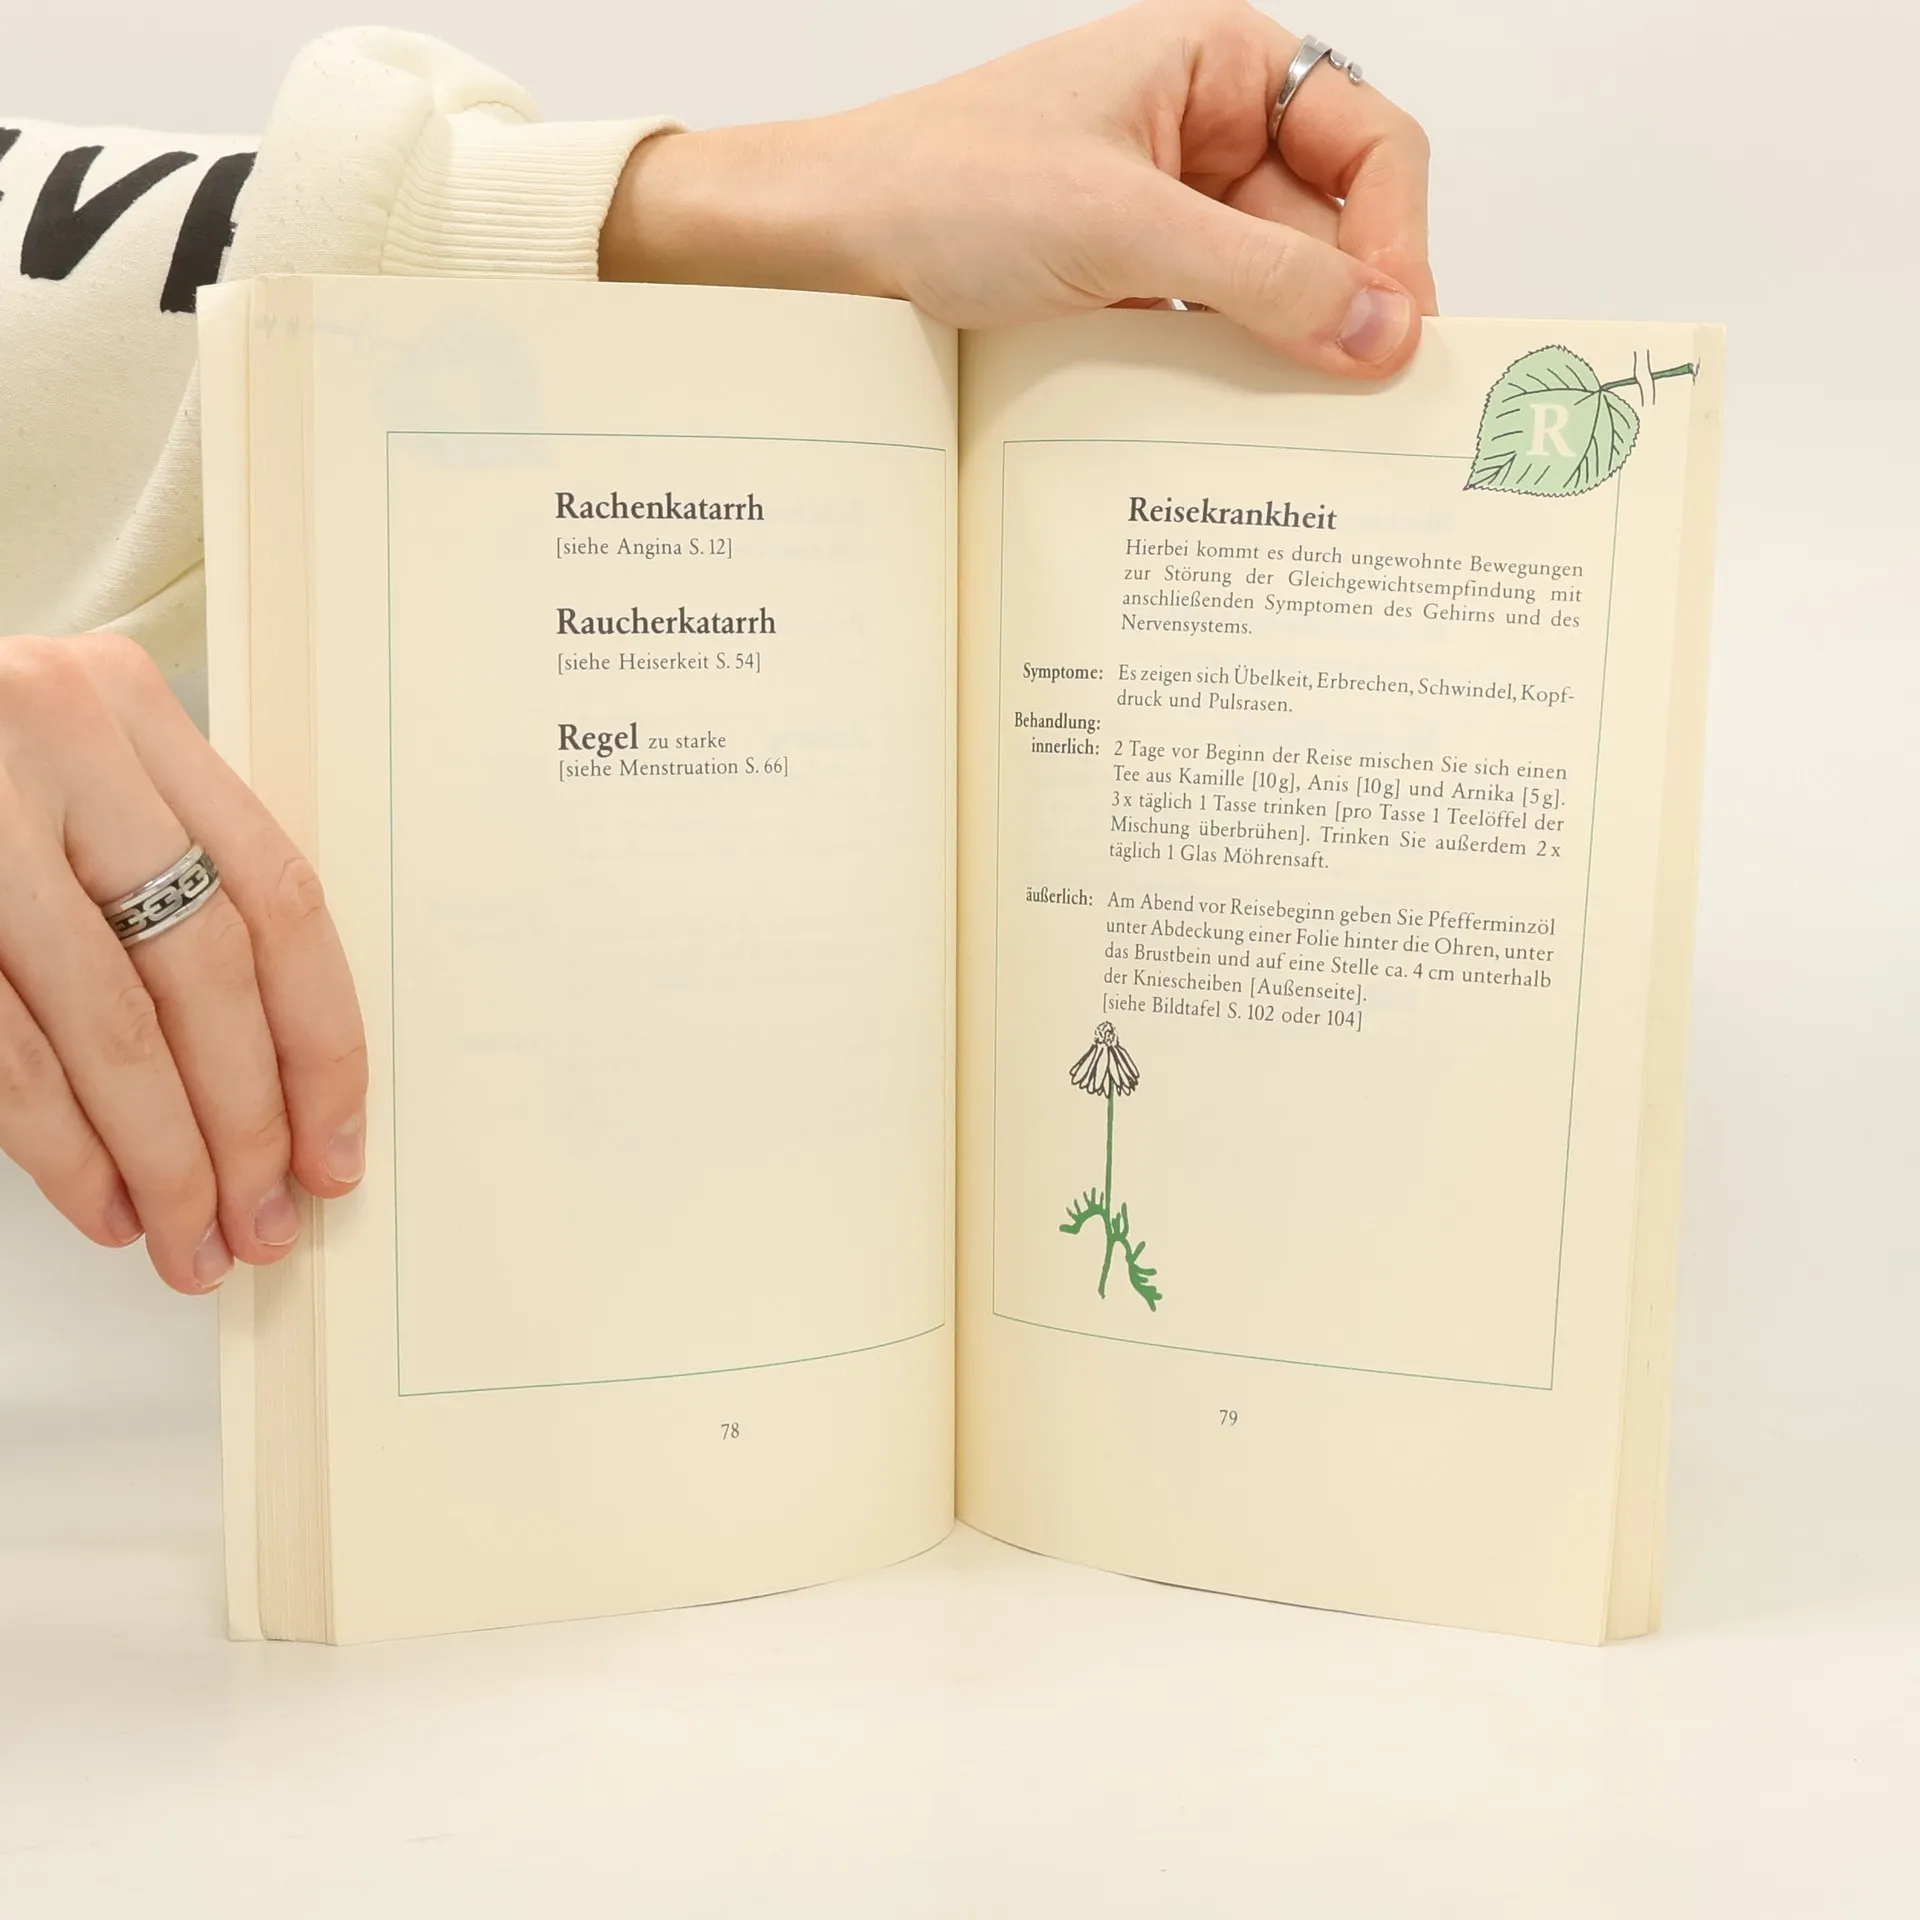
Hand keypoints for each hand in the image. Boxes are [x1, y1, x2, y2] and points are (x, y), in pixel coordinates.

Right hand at [0, 633, 366, 1292]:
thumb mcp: (65, 771)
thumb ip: (164, 868)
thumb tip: (268, 1072)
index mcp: (128, 707)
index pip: (276, 898)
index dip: (321, 1042)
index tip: (336, 1143)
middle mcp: (57, 744)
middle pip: (205, 972)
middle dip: (248, 1124)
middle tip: (266, 1220)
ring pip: (110, 1025)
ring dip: (165, 1159)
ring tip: (193, 1239)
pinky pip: (6, 1054)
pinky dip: (65, 1148)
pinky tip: (105, 1204)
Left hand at [601, 0, 1433, 376]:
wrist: (821, 247)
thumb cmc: (941, 187)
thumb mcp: (1121, 227)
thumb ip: (1264, 280)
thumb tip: (1384, 331)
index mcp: (1218, 68)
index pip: (1368, 145)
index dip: (1396, 238)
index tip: (1395, 335)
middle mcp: (1203, 136)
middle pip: (1330, 229)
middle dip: (1345, 312)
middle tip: (1361, 412)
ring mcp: (1164, 217)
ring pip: (1273, 293)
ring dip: (1286, 355)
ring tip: (1299, 429)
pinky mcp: (1128, 287)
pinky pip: (1211, 334)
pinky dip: (1228, 378)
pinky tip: (1231, 426)